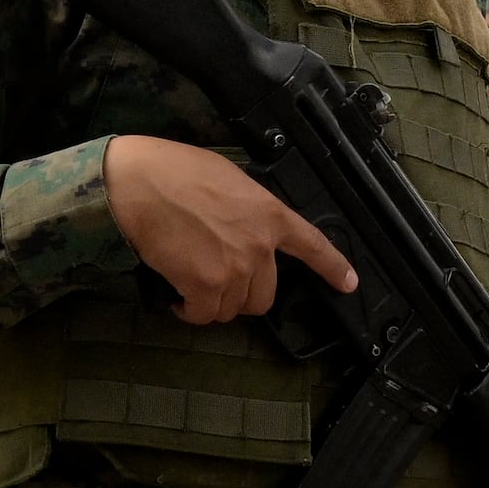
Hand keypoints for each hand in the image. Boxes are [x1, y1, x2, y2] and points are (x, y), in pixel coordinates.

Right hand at [106, 136, 357, 326]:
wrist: (140, 182)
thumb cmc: (175, 172)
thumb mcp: (229, 181)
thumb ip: (247, 211)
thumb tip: (241, 230)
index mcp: (270, 215)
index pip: (312, 245)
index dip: (333, 267)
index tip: (348, 284)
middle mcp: (260, 246)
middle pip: (264, 296)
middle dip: (240, 293)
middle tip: (213, 278)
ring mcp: (235, 269)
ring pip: (231, 308)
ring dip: (210, 301)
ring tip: (188, 278)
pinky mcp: (206, 287)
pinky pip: (203, 315)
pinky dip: (188, 310)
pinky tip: (176, 294)